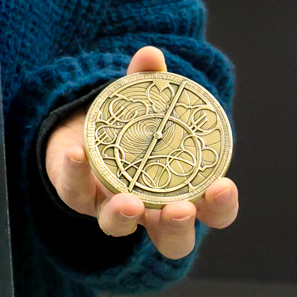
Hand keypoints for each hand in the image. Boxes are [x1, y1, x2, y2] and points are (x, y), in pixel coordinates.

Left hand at [43, 46, 240, 259]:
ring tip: (129, 202)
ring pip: (118, 227)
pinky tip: (77, 153)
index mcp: (181, 190)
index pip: (213, 212)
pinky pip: (74, 191)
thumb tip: (151, 55)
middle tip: (179, 210)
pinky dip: (76, 172)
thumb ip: (148, 80)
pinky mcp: (76, 194)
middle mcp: (150, 210)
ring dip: (124, 216)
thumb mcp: (143, 101)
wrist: (80, 127)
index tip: (222, 187)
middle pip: (172, 241)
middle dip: (177, 228)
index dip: (221, 206)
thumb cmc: (130, 123)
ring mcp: (111, 206)